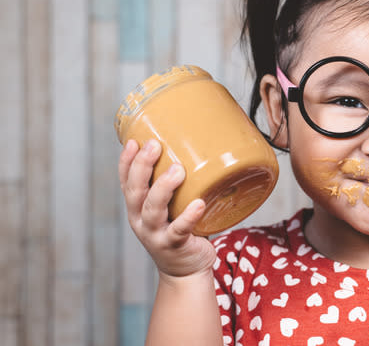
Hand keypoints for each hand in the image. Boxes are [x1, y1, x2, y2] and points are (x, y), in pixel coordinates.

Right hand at [119, 139, 215, 277]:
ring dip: (163, 188)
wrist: (186, 270)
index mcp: (138, 208)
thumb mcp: (171, 207)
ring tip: (177, 170)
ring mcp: (155, 234)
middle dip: (142, 166)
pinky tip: (198, 204)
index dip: (126, 162)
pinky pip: (179, 230)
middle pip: (135, 191)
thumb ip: (174, 185)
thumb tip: (195, 149)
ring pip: (152, 209)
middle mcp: (141, 220)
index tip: (134, 141)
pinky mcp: (174, 246)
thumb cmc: (180, 230)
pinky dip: (188, 217)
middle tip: (154, 145)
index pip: (126, 181)